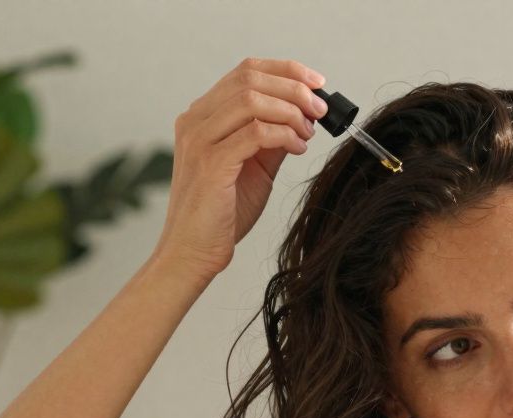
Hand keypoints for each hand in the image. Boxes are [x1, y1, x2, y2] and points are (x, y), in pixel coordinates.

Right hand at [153, 58, 328, 280]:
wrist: (193, 251)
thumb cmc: (221, 213)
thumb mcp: (254, 165)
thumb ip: (272, 137)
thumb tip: (303, 114)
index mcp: (202, 116)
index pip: (246, 71)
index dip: (286, 71)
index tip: (316, 83)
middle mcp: (195, 121)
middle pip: (250, 79)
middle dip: (294, 89)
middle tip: (319, 109)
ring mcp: (199, 140)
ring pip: (252, 100)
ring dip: (290, 111)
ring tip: (307, 133)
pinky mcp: (210, 163)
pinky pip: (255, 133)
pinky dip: (284, 135)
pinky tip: (296, 148)